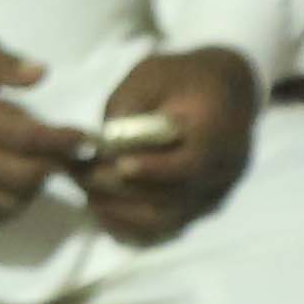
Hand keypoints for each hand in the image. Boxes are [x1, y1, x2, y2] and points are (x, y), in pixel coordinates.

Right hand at [0, 36, 94, 230]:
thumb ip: (6, 63)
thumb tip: (42, 74)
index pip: (27, 137)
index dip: (63, 142)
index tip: (85, 139)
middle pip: (20, 177)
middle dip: (52, 169)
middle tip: (64, 157)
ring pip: (2, 203)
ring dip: (29, 193)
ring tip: (37, 173)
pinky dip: (2, 211)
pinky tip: (9, 193)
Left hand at [81, 49, 258, 240]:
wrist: (222, 93)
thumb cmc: (181, 78)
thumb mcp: (153, 75)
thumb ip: (130, 105)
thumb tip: (103, 140)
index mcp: (219, 131)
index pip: (193, 162)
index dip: (155, 168)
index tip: (119, 164)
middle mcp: (223, 169)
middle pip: (173, 195)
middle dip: (121, 188)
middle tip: (80, 175)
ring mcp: (213, 193)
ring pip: (165, 219)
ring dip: (120, 210)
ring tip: (84, 192)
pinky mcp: (198, 208)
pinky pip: (163, 229)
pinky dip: (129, 226)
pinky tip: (100, 210)